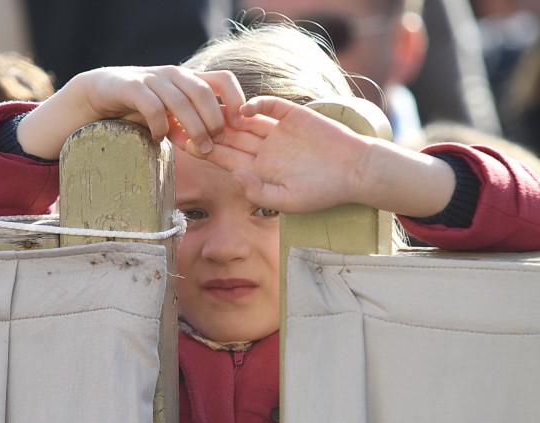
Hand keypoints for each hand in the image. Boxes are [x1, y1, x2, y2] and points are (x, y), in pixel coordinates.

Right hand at [18, 66, 245, 159]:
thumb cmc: (142, 109)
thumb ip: (193, 124)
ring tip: (196, 149)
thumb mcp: (172, 116)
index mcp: (189, 78)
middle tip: (214, 145)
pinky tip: (159, 139)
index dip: (236, 99)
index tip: (238, 125)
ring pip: (180, 101)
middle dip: (213, 121)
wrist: (99, 95)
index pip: (223, 80)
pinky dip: (160, 125)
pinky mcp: (130, 86)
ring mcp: (152, 78)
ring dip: (193, 128)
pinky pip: (152, 106)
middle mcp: (173, 74)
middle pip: (204, 92)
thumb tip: (221, 145)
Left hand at [188, 96, 373, 212]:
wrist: (356, 171)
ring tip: (207, 109)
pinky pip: (269, 106)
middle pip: (228, 137)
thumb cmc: (323, 192)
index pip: (224, 158)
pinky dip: (256, 104)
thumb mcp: (288, 201)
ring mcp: (277, 131)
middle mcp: (264, 149)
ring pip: (244, 120)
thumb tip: (233, 175)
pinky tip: (245, 109)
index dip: (203, 150)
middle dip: (206, 128)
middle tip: (184, 118)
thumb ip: (258, 191)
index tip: (183, 143)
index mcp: (259, 170)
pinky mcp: (293, 116)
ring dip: (226, 114)